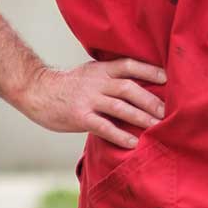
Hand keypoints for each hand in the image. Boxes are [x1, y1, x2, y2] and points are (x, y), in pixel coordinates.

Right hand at [13, 58, 165, 148]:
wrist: (37, 91)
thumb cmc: (68, 86)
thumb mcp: (89, 73)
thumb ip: (110, 78)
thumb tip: (139, 87)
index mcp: (101, 69)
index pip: (129, 65)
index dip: (149, 70)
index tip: (168, 78)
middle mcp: (96, 82)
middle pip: (129, 88)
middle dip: (151, 100)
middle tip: (169, 112)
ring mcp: (88, 99)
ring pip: (120, 107)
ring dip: (141, 117)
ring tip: (158, 127)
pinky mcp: (79, 116)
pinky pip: (103, 126)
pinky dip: (120, 134)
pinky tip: (133, 142)